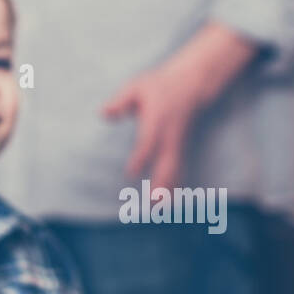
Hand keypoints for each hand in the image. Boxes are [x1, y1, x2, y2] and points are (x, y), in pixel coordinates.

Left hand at [101, 23, 258, 188]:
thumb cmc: (158, 85)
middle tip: (151, 203)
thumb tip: (102, 114)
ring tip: (158, 209)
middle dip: (160, 182)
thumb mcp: (136, 87)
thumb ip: (120, 101)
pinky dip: (175, 184)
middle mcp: (170, 133)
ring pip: (175, 168)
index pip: (149, 141)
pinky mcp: (180, 146)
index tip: (131, 172)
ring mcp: (178, 141)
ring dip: (168, 189)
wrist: (190, 84)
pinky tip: (168, 202)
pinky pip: (179, 167)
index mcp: (158, 118)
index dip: (141, 156)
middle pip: (167, 161)